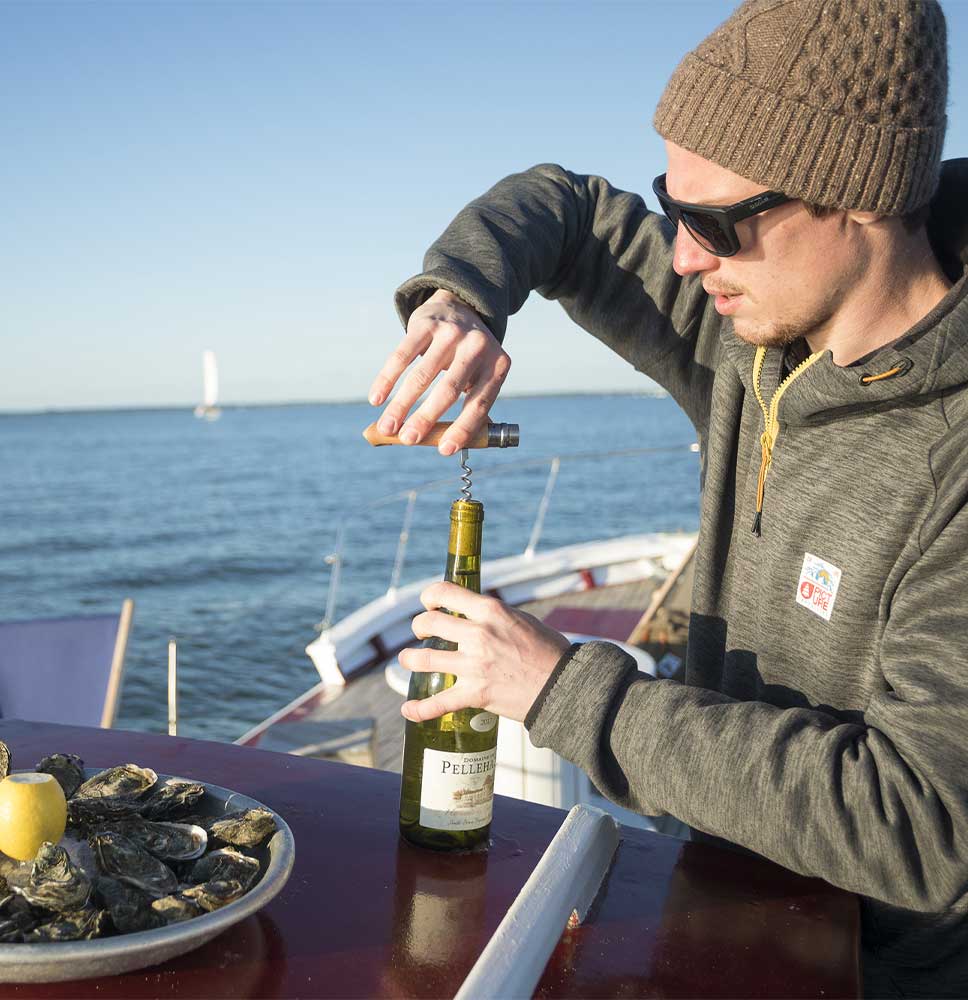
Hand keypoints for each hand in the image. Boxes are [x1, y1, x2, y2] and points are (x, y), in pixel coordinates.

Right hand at [368, 289, 510, 455]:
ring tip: (387, 427)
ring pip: (422, 376)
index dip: (462, 429)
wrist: (461, 306)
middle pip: (449, 390)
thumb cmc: (469, 357)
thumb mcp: (482, 374)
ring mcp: (452, 333)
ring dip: (401, 405)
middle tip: (408, 440)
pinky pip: (402, 356)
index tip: (444, 450)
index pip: (479, 404)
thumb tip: (447, 446)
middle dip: (426, 419)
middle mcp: (477, 347)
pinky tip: (376, 399)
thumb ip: (471, 406)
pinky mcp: (427, 323)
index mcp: (497, 366)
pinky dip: (387, 380)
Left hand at [399, 582, 571, 723]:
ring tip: (407, 659)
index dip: (431, 596)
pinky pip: (439, 703)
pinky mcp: (475, 694)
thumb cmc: (548, 650)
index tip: (429, 603)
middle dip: (419, 626)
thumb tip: (475, 614)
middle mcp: (479, 635)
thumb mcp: (521, 619)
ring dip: (410, 659)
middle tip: (420, 632)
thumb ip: (494, 616)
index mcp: (491, 612)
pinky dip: (419, 709)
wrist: (563, 685)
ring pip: (426, 659)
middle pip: (430, 624)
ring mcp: (475, 665)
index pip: (447, 593)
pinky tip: (408, 709)